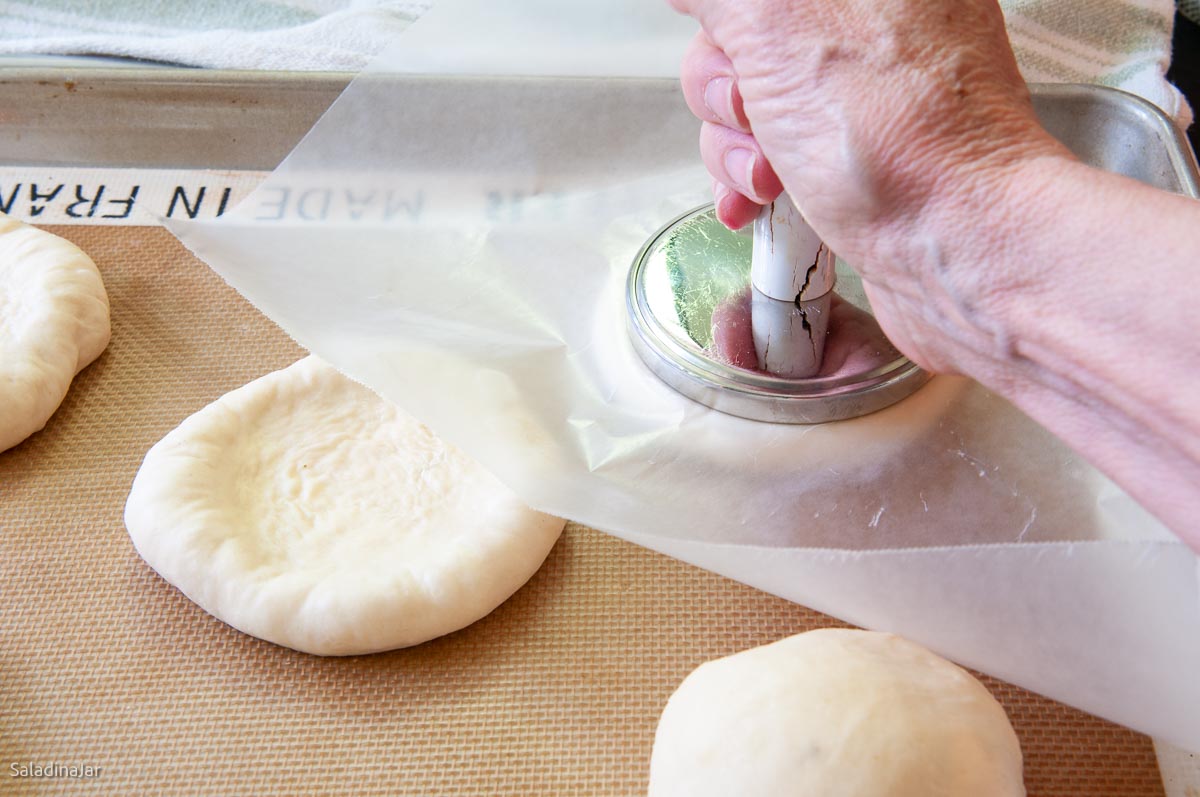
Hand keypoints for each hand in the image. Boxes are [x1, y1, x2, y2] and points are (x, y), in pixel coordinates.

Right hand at [669, 0, 1071, 373]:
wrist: (959, 250)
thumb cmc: (900, 139)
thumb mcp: (778, 20)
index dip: (728, 24)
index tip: (730, 50)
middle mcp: (874, 19)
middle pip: (741, 38)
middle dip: (725, 90)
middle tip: (753, 115)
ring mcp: (867, 91)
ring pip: (750, 101)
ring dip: (735, 147)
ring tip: (768, 178)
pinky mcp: (857, 152)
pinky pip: (777, 150)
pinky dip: (754, 178)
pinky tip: (762, 202)